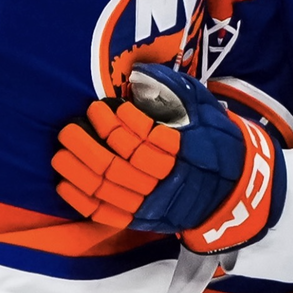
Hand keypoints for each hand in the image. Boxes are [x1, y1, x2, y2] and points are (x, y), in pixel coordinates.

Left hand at [53, 64, 284, 253]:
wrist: (232, 189)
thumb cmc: (213, 139)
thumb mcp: (203, 107)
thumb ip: (174, 89)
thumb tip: (140, 72)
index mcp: (186, 150)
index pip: (145, 138)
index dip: (119, 123)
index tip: (102, 106)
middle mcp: (169, 180)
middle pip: (121, 164)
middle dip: (90, 144)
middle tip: (69, 127)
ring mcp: (155, 203)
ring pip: (110, 189)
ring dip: (80, 170)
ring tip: (61, 152)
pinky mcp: (144, 220)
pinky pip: (108, 214)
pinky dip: (84, 201)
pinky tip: (64, 184)